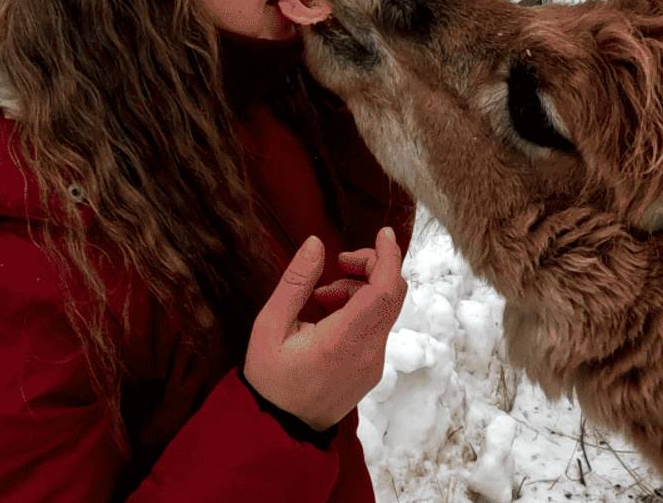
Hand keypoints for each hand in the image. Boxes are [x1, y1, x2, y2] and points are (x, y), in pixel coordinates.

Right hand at [243, 227, 406, 430]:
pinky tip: (328, 317)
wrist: (279, 429)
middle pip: (392, 295)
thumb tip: (316, 244)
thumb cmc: (270, 377)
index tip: (383, 233)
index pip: (384, 291)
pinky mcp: (373, 371)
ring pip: (384, 310)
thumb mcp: (270, 326)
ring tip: (320, 297)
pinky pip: (377, 328)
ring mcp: (374, 364)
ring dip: (360, 290)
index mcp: (343, 340)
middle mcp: (368, 353)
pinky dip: (360, 311)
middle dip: (372, 267)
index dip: (388, 257)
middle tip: (338, 262)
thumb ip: (295, 282)